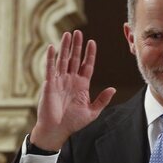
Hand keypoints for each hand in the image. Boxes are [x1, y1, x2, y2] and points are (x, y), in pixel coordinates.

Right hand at [30, 30, 115, 151]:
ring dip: (65, 47)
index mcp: (82, 85)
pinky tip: (52, 47)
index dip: (89, 54)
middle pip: (75, 59)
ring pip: (63, 60)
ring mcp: (60, 81)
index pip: (86, 66)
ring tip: (67, 34)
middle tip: (79, 32)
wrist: (57, 130)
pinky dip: (51, 58)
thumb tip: (113, 89)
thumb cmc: (73, 123)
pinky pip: (50, 69)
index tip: (92, 42)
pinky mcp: (49, 84)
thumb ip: (102, 100)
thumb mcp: (92, 112)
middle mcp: (70, 80)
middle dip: (77, 46)